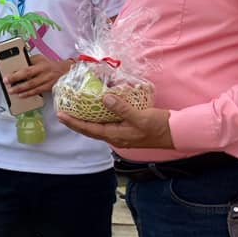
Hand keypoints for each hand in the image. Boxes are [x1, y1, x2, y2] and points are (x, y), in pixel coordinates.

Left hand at [4, 55, 72, 97]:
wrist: (66, 70)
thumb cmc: (50, 64)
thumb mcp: (40, 58)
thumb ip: (29, 61)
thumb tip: (17, 65)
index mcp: (41, 64)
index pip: (27, 70)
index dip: (16, 74)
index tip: (7, 77)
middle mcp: (45, 73)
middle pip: (29, 80)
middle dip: (16, 84)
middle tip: (7, 85)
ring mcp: (47, 82)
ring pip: (32, 87)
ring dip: (21, 90)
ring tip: (12, 91)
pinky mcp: (49, 88)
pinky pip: (37, 92)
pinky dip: (28, 94)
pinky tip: (21, 95)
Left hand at [57, 94, 173, 149]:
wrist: (176, 132)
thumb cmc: (159, 126)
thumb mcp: (140, 116)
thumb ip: (121, 108)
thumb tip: (104, 99)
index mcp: (116, 136)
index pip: (90, 130)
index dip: (74, 123)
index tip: (61, 115)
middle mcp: (116, 137)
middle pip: (90, 131)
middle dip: (75, 123)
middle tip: (62, 113)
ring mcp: (122, 135)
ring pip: (98, 128)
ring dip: (85, 121)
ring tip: (75, 112)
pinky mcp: (127, 130)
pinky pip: (108, 124)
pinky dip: (99, 118)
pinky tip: (97, 110)